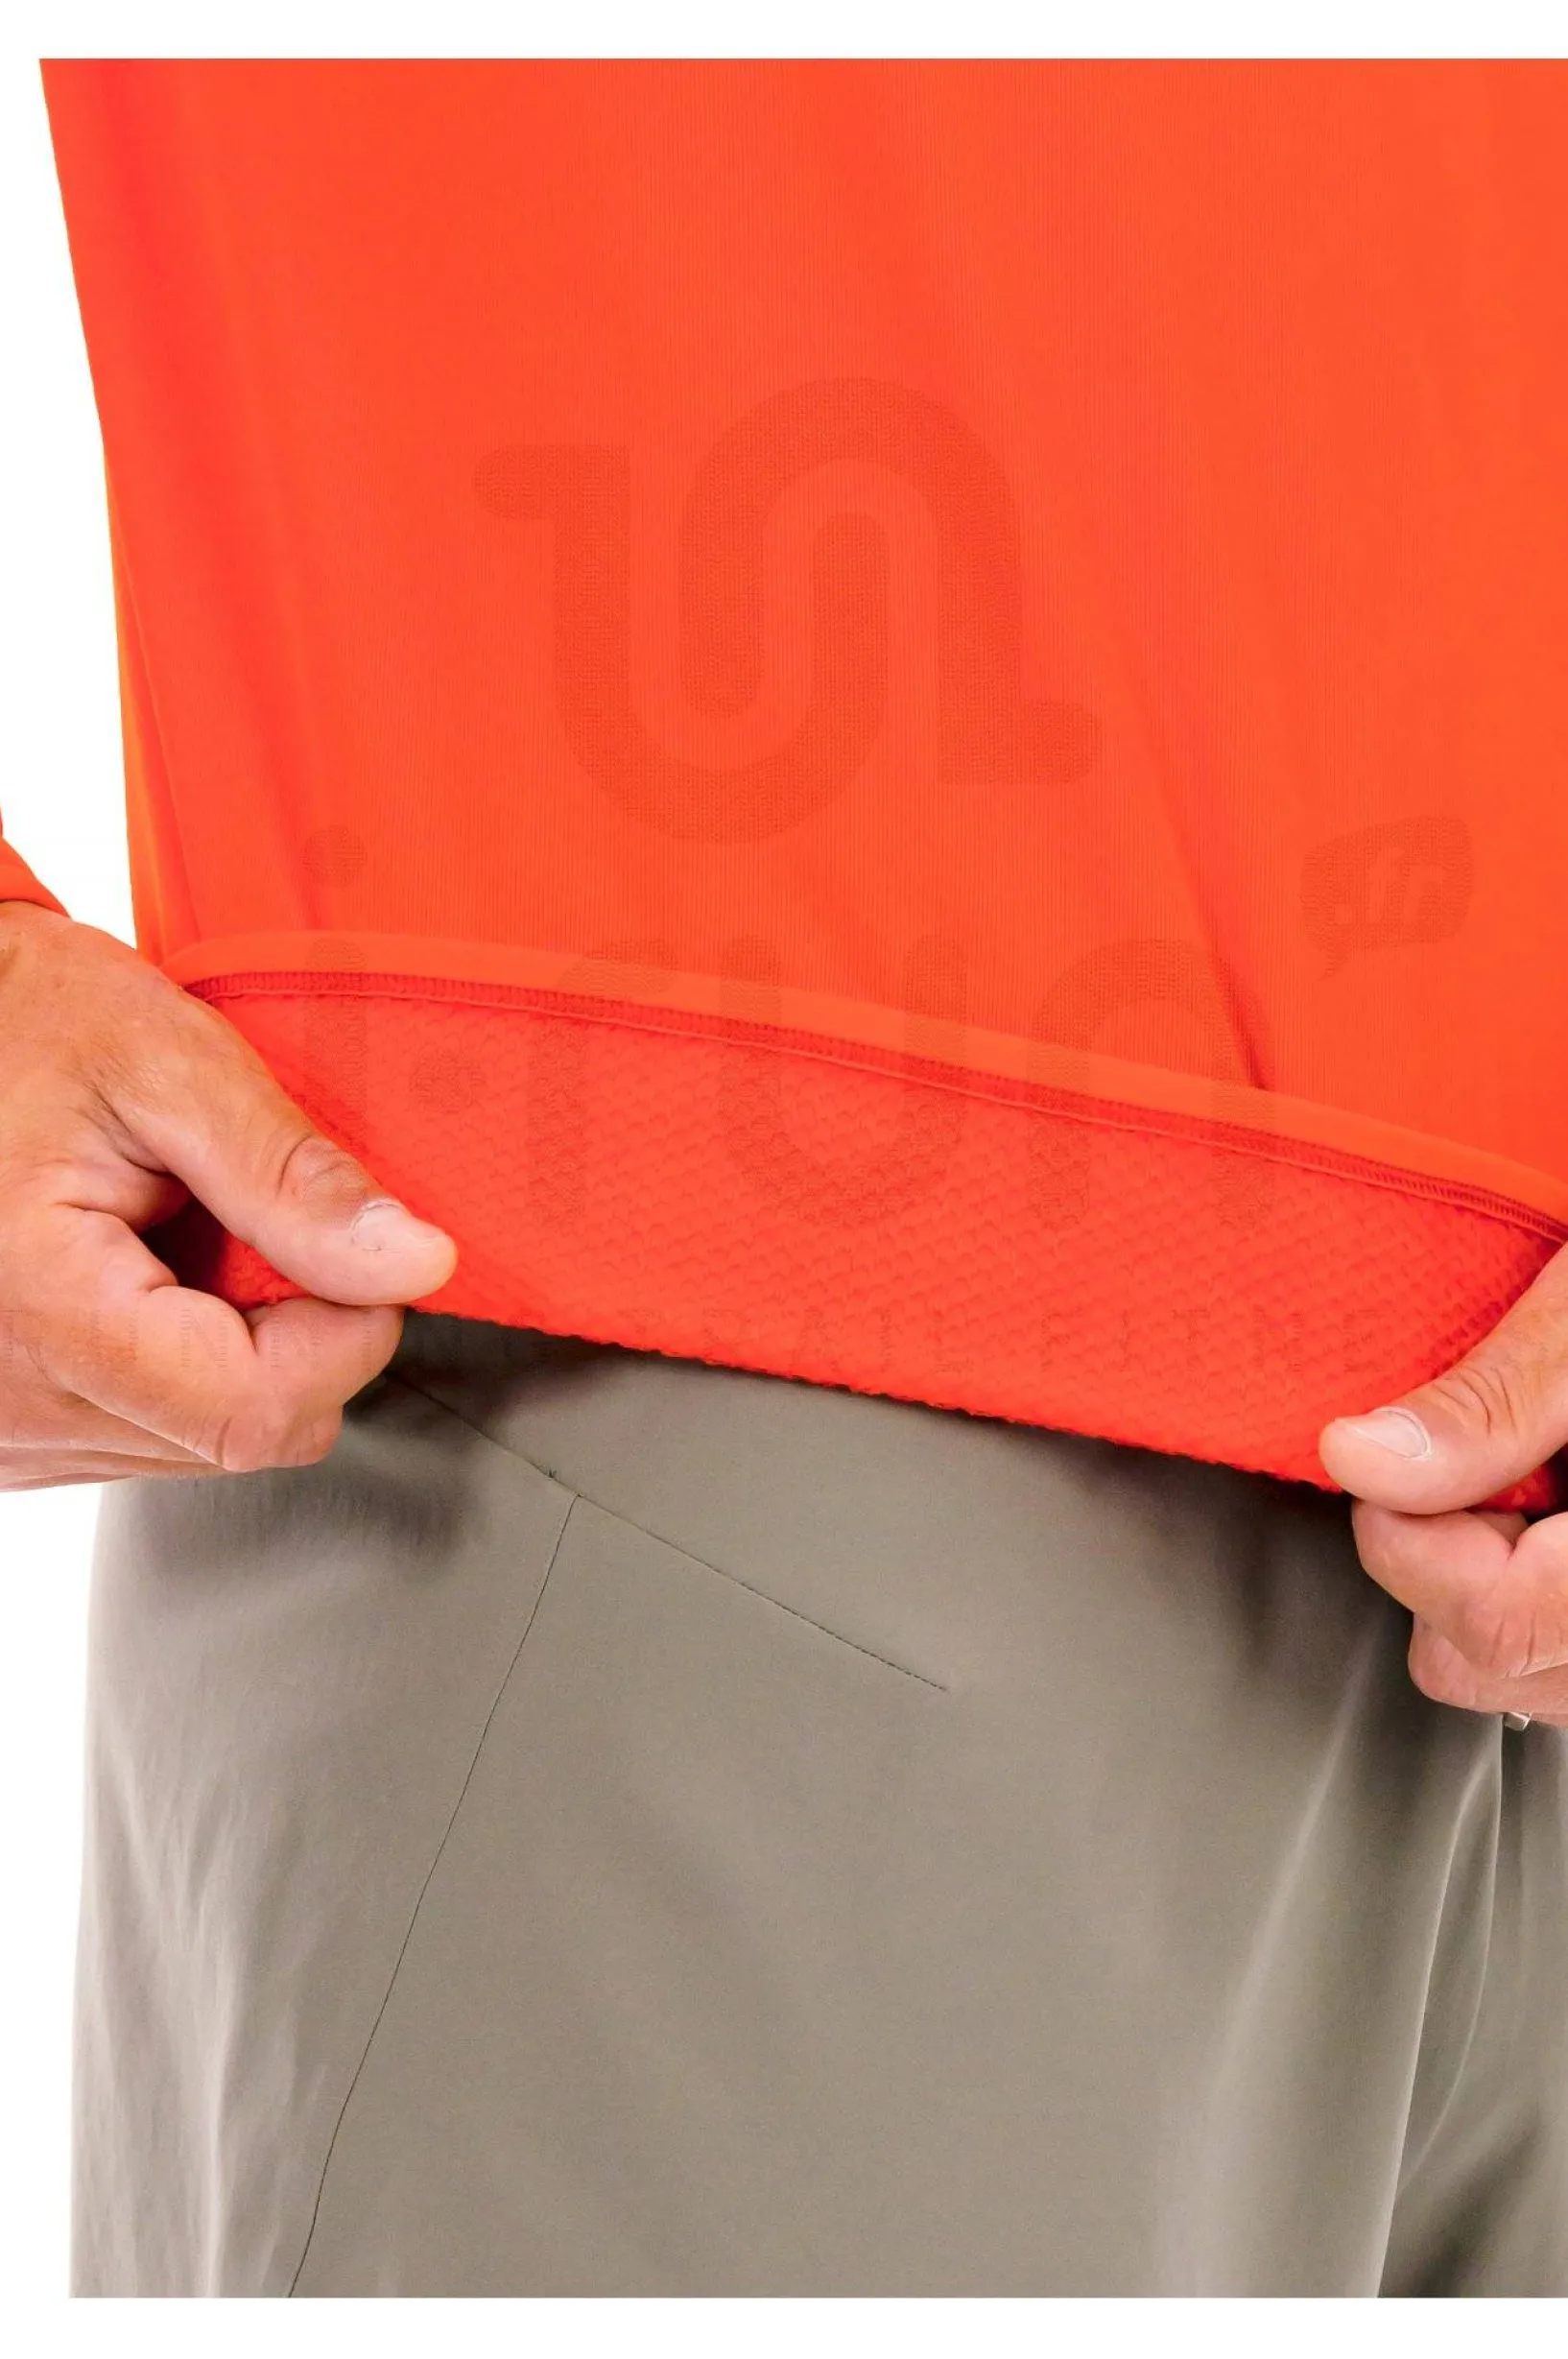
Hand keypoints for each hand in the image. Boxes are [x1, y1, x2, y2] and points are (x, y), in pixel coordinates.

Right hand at [0, 900, 456, 1488]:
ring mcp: (2, 1434)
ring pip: (207, 1441)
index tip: (344, 1246)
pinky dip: (175, 1361)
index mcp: (41, 1310)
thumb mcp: (166, 1062)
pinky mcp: (10, 1438)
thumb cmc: (19, 1024)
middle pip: (242, 1431)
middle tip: (239, 1215)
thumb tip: (415, 1265)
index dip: (346, 1332)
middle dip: (290, 1331)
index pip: (258, 1408)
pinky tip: (135, 1276)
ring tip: (167, 1236)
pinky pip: (150, 1433)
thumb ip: (293, 1175)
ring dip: (229, 1345)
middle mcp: (7, 1403)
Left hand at [1319, 1243, 1567, 1725]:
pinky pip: (1558, 1660)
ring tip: (1536, 1477)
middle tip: (1484, 1456)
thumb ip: (1492, 1408)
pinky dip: (1536, 1598)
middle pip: (1495, 1661)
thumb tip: (1361, 1459)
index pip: (1495, 1623)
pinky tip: (1551, 1513)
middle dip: (1449, 1561)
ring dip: (1493, 1587)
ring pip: (1522, 1673)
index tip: (1392, 1459)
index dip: (1411, 1538)